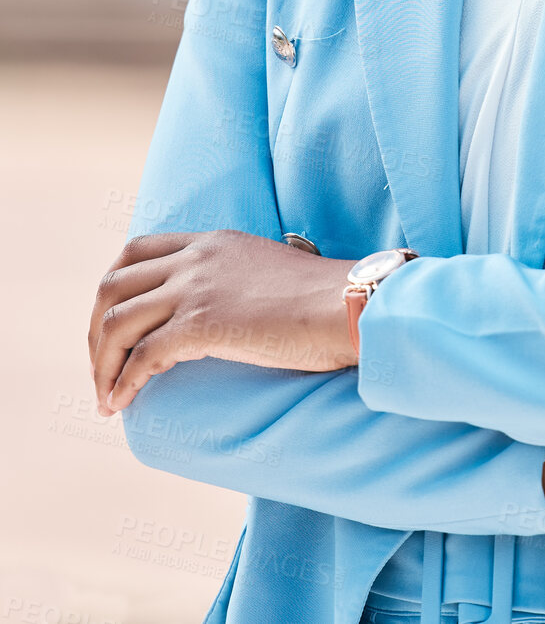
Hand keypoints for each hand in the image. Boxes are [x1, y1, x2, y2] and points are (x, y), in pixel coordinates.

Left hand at [88, 230, 356, 416]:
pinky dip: (122, 383)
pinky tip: (122, 404)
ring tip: (106, 396)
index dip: (113, 290)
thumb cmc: (321, 301)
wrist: (348, 305)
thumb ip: (234, 281)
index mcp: (212, 242)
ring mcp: (197, 288)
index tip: (112, 327)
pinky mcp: (203, 323)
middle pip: (113, 285)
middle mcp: (197, 258)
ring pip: (117, 321)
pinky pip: (141, 356)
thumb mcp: (266, 272)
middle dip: (95, 331)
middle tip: (101, 368)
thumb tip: (223, 315)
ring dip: (101, 363)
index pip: (136, 252)